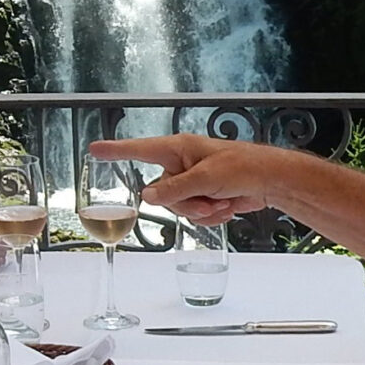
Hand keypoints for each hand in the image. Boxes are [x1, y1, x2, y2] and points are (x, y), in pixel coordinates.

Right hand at [92, 135, 275, 223]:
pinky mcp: (203, 197)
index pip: (139, 149)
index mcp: (178, 150)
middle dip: (186, 202)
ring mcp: (191, 182)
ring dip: (201, 210)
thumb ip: (175, 189)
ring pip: (177, 208)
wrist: (270, 182)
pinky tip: (225, 207)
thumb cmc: (244, 166)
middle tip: (209, 198)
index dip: (116, 150)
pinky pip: (192, 215)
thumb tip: (148, 196)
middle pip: (161, 193)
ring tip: (222, 200)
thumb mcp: (206, 178)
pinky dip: (209, 216)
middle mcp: (181, 165)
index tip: (95, 148)